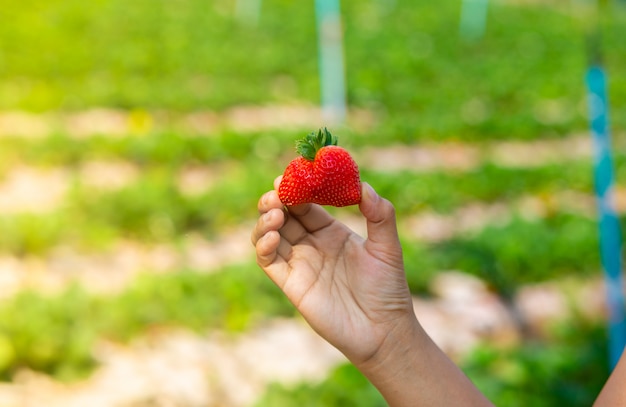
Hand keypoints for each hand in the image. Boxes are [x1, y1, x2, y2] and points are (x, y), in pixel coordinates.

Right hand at [251, 177, 415, 364]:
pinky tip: (274, 236)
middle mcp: (312, 245)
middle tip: (278, 191)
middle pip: (284, 215)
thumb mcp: (387, 247)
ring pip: (270, 234)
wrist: (383, 330)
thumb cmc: (388, 289)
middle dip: (277, 199)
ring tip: (275, 212)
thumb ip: (380, 215)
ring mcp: (299, 263)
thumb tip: (363, 185)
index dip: (298, 188)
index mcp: (332, 232)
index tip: (294, 173)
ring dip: (266, 219)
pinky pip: (268, 261)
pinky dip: (264, 245)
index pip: (307, 203)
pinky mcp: (291, 284)